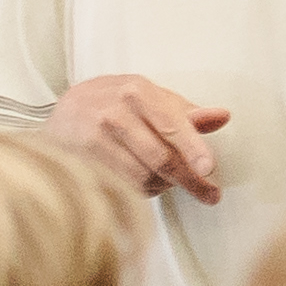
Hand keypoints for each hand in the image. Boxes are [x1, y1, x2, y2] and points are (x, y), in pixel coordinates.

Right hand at [50, 74, 231, 204]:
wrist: (63, 112)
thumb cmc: (114, 103)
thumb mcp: (148, 97)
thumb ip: (184, 111)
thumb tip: (222, 116)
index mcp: (137, 91)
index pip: (170, 124)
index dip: (192, 148)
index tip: (208, 169)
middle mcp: (114, 112)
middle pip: (160, 157)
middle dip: (188, 180)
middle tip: (209, 195)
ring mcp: (93, 139)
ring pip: (142, 177)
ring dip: (162, 186)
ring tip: (165, 180)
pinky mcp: (80, 163)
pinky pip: (121, 188)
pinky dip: (140, 191)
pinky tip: (142, 183)